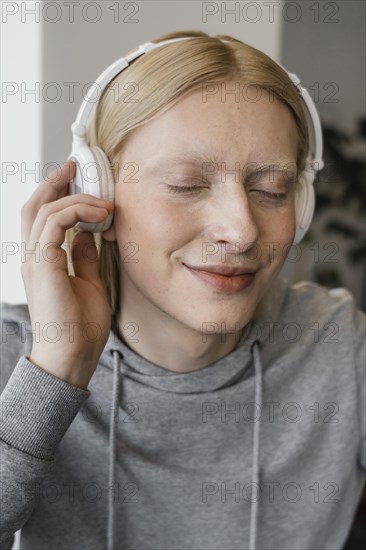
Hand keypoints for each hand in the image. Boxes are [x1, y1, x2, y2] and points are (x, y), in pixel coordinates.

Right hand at [21, 160, 113, 388]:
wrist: (72, 357)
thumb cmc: (81, 327)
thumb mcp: (88, 282)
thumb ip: (84, 257)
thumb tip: (88, 234)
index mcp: (42, 261)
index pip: (42, 217)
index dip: (56, 193)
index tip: (79, 179)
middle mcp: (33, 257)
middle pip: (34, 206)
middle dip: (55, 182)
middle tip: (77, 167)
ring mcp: (35, 261)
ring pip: (44, 210)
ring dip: (74, 197)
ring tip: (102, 199)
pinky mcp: (44, 265)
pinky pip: (54, 225)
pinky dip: (76, 212)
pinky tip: (99, 215)